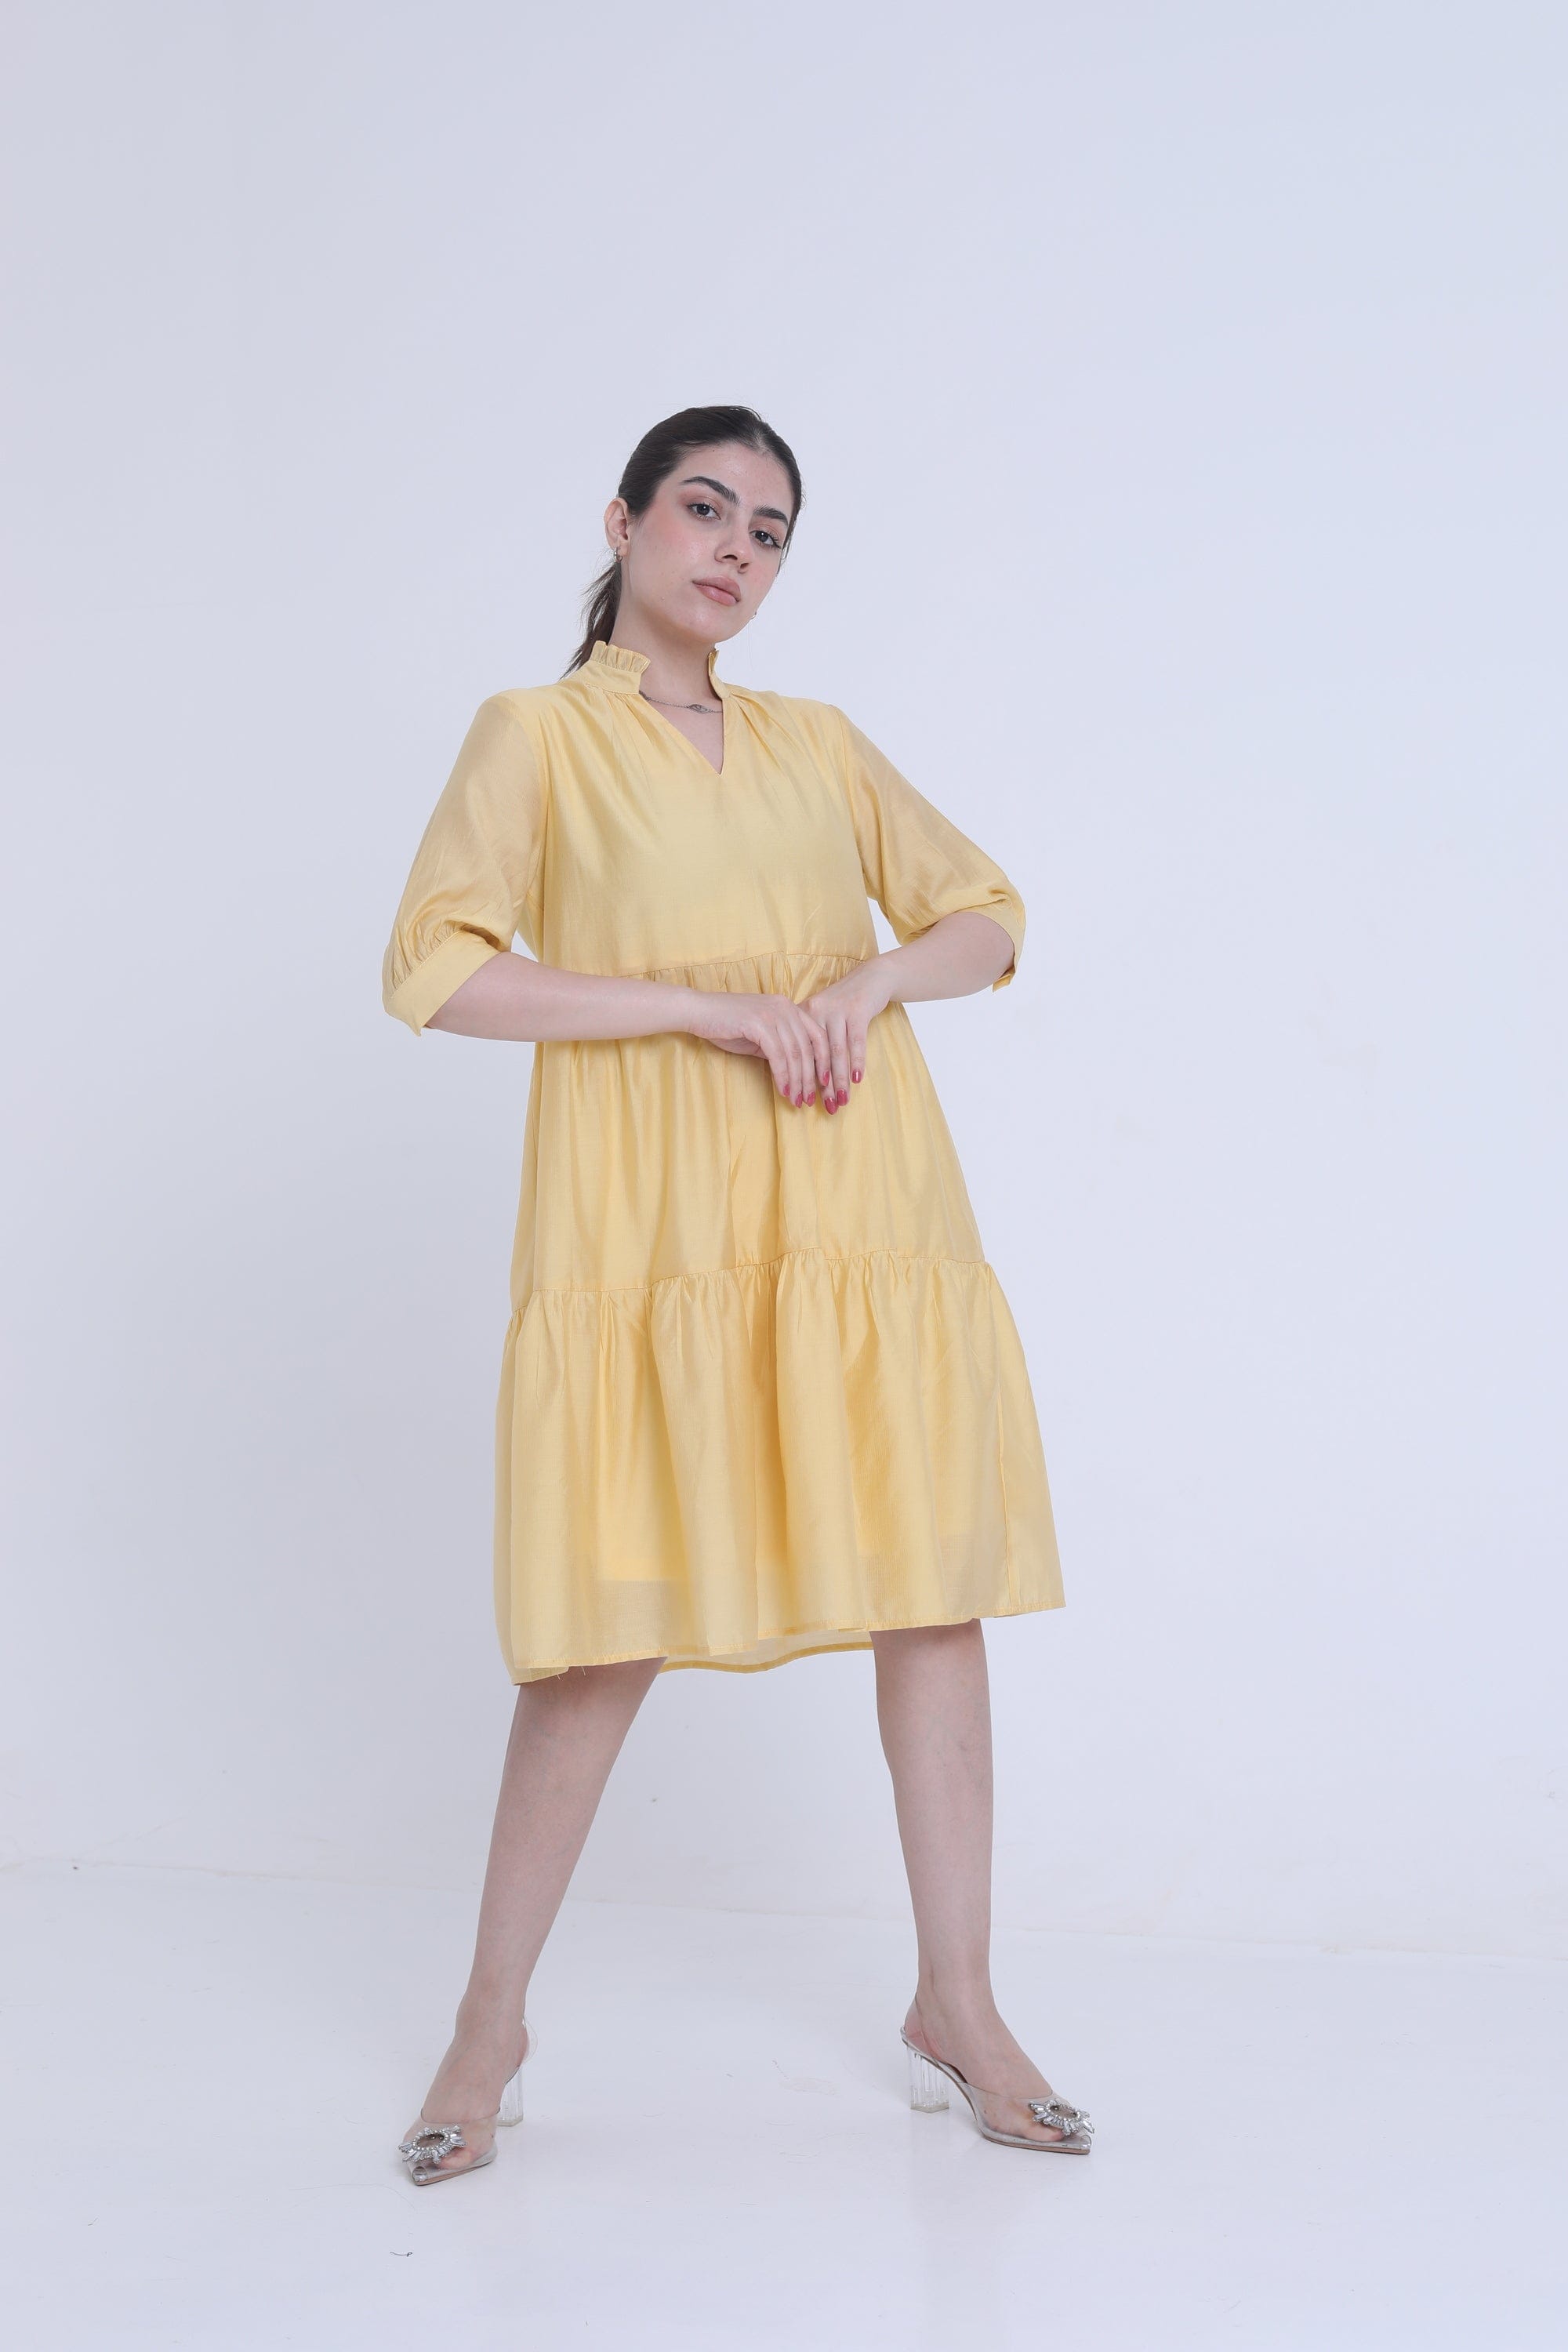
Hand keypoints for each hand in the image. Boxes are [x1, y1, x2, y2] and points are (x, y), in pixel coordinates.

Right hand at [683, 961, 889, 1112]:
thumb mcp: (759, 1036)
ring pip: (795, 1053)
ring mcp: (772, 1013)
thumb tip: (796, 1070)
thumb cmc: (726, 1025)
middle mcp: (785, 1007)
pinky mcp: (758, 1023)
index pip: (817, 1035)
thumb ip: (779, 1047)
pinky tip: (783, 1090)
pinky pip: (778, 1055)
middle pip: (808, 1047)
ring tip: (797, 1100)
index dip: (824, 1061)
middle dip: (811, 1077)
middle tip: (809, 1099)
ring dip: (798, 1080)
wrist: (698, 1011)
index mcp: (788, 1007)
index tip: (824, 1083)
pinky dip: (782, 1075)